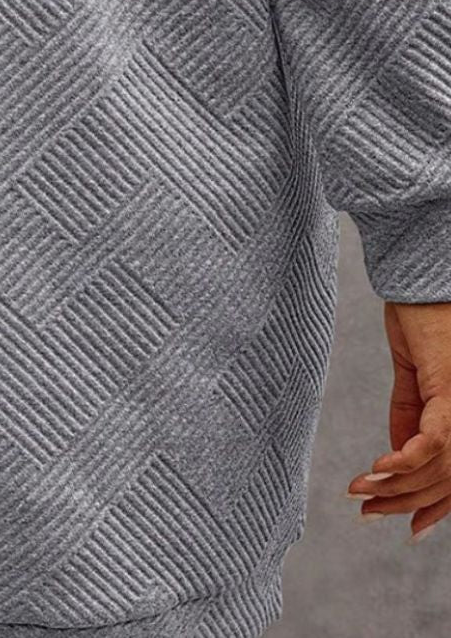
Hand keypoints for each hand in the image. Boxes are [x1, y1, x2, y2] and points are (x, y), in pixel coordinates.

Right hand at [347, 300, 450, 540]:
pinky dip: (401, 461)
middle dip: (405, 501)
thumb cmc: (422, 314)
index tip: (410, 527)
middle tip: (367, 510)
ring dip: (395, 485)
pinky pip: (430, 443)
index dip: (435, 506)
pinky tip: (376, 470)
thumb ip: (409, 413)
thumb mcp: (413, 371)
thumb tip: (397, 453)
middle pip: (446, 478)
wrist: (424, 275)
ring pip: (437, 468)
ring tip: (361, 492)